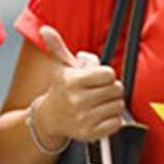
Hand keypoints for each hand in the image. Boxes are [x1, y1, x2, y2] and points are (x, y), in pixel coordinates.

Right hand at [33, 24, 126, 142]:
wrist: (50, 118)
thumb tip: (45, 30)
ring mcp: (84, 119)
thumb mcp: (59, 66)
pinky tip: (100, 115)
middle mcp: (77, 101)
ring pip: (118, 106)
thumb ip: (57, 46)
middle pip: (116, 89)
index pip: (108, 74)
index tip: (98, 78)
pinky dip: (113, 120)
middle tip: (100, 91)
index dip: (106, 75)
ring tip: (99, 103)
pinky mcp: (90, 133)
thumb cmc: (61, 89)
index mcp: (72, 82)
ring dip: (112, 104)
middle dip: (111, 89)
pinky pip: (117, 123)